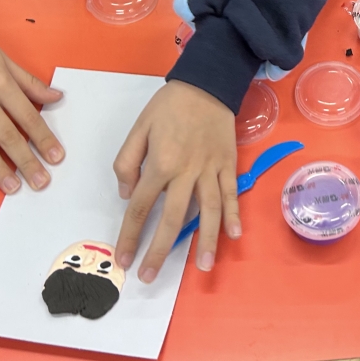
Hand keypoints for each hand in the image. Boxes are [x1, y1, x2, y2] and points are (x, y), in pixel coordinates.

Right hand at [0, 23, 64, 191]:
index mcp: (1, 84)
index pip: (28, 116)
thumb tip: (57, 97)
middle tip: (40, 182)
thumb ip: (30, 83)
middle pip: (6, 134)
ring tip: (12, 186)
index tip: (57, 158)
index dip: (43, 138)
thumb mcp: (6, 60)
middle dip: (25, 160)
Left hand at [114, 80, 238, 282]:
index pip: (140, 207)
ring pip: (209, 211)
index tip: (124, 259)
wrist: (207, 82)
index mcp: (160, 163)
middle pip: (173, 218)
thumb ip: (127, 163)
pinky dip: (234, 214)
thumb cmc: (168, 106)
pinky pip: (232, 193)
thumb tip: (126, 196)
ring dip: (206, 241)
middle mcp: (187, 172)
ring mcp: (211, 169)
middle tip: (150, 278)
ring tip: (203, 267)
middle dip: (160, 251)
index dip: (130, 235)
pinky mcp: (229, 164)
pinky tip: (234, 235)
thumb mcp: (138, 128)